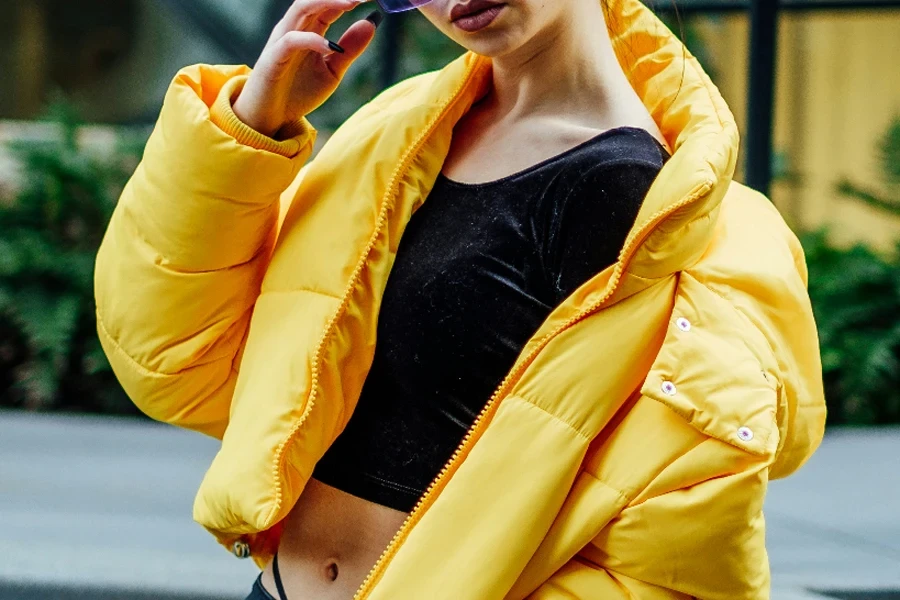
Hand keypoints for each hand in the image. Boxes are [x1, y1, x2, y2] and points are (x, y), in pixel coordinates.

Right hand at [232, 0, 378, 136]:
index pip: (330, 4)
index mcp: (309, 29)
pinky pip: (291, 40)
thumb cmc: (298, 92)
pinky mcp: (273, 58)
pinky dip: (311, 39)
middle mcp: (295, 28)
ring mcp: (282, 40)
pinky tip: (331, 46)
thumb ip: (350, 49)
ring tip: (352, 3)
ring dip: (327, 2)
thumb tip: (371, 23)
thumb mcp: (332, 71)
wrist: (271, 118)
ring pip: (301, 8)